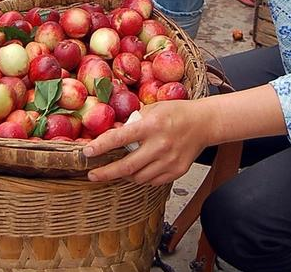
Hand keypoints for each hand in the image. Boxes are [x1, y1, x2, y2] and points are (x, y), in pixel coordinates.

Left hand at [84, 100, 208, 185]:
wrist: (204, 123)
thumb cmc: (177, 112)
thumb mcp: (153, 108)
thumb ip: (134, 121)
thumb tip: (113, 132)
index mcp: (152, 126)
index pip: (120, 139)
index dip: (101, 147)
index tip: (87, 152)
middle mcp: (160, 145)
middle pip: (126, 167)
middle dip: (105, 173)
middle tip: (92, 174)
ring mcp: (169, 161)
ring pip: (138, 178)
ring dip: (124, 175)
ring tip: (118, 170)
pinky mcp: (176, 172)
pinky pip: (152, 181)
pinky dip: (142, 178)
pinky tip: (138, 171)